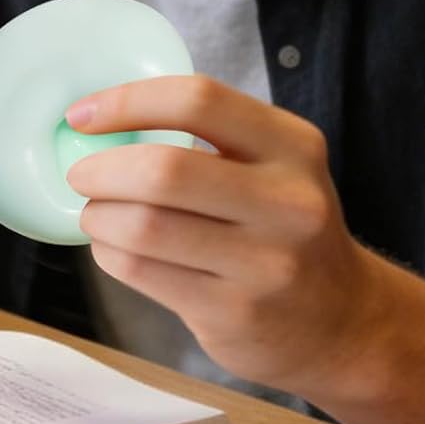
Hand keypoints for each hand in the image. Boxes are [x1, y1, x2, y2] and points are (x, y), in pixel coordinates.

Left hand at [64, 75, 389, 400]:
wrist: (343, 322)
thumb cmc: (283, 229)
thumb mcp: (273, 168)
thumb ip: (205, 140)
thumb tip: (99, 121)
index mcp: (292, 145)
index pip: (198, 100)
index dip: (128, 102)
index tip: (82, 114)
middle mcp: (288, 201)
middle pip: (164, 171)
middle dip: (101, 170)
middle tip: (81, 174)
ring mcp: (266, 263)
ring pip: (145, 227)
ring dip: (99, 217)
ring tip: (96, 214)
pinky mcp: (237, 313)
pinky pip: (143, 273)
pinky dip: (110, 254)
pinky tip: (112, 248)